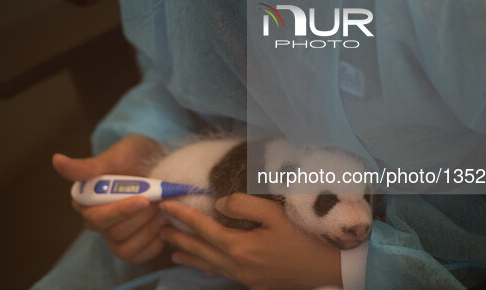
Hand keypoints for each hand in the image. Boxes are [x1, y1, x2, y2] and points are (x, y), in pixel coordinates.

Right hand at [53, 135, 166, 263]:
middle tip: (161, 200)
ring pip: (124, 247)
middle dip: (141, 217)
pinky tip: (164, 227)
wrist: (163, 165)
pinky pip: (137, 257)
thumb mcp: (119, 155)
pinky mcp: (130, 245)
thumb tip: (56, 159)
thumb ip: (90, 165)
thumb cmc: (137, 157)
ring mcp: (112, 235)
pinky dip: (153, 245)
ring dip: (149, 230)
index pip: (97, 216)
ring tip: (164, 211)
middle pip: (114, 232)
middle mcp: (95, 220)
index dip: (121, 211)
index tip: (144, 200)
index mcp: (86, 200)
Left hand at [159, 194, 341, 289]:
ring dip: (188, 256)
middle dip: (178, 238)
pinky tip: (203, 267)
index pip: (203, 228)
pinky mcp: (252, 283)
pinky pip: (220, 274)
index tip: (167, 204)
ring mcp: (243, 277)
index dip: (183, 215)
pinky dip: (206, 267)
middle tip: (159, 227)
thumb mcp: (276, 215)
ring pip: (207, 265)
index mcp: (239, 246)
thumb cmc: (302, 238)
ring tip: (171, 251)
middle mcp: (235, 264)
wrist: (325, 269)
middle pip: (199, 250)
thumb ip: (244, 205)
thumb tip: (219, 203)